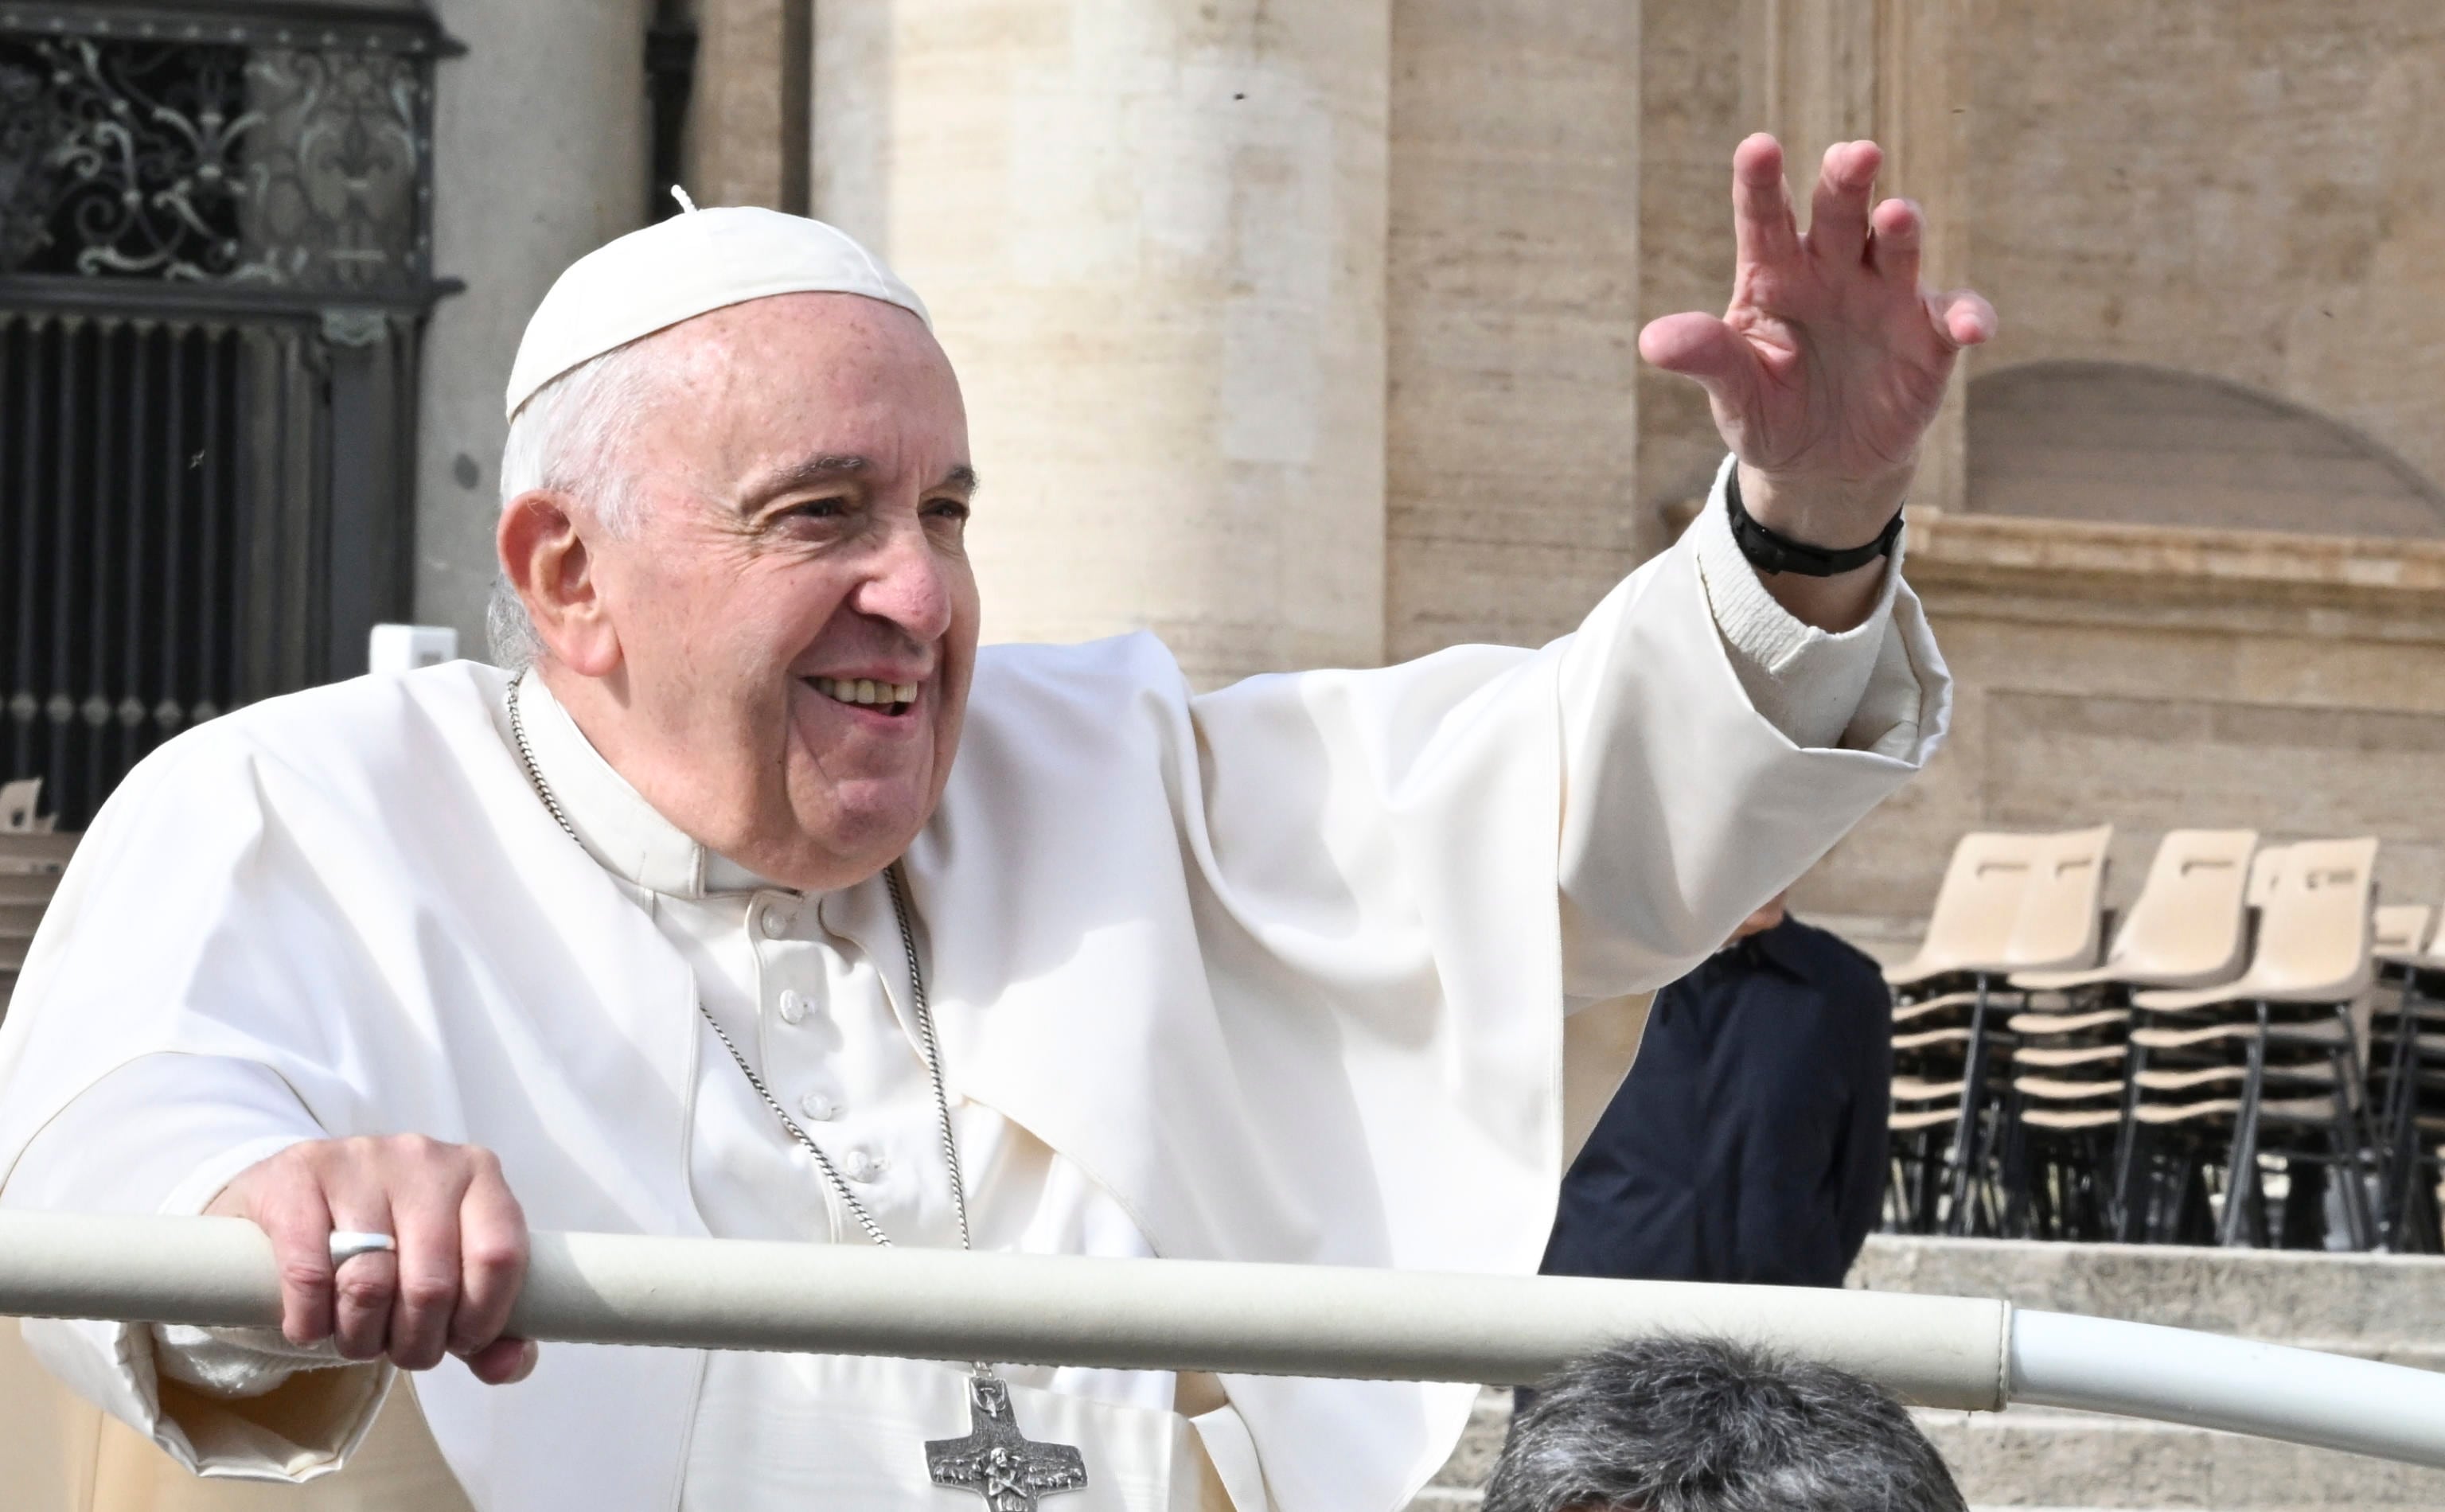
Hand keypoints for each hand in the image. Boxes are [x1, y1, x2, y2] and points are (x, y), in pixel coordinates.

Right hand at [206, 1135, 535, 1383]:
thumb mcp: (452, 1275)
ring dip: (361, 1337)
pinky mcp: (297, 1174)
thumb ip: (493, 1329)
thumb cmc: (392, 1241)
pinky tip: (311, 1326)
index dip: (480, 1320)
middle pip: (431, 1284)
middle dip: (416, 1342)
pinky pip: (307, 1273)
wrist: (301, 1196)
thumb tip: (505, 1366)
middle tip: (401, 1350)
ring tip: (358, 1337)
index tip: (457, 1342)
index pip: (499, 1256)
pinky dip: (310, 1321)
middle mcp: (425, 1158)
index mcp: (479, 1175)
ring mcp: (360, 1160)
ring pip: (368, 1284)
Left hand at [1641, 134, 1995, 567]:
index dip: (1761, 181)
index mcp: (1775, 274)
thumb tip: (1653, 341)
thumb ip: (1706, 358)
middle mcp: (1832, 270)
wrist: (1821, 466)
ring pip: (1896, 247)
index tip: (1758, 147)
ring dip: (1901, 229)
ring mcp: (1885, 297)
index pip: (1764, 218)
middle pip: (1839, 212)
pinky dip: (1967, 316)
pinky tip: (1971, 328)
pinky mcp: (1930, 337)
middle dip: (1847, 181)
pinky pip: (1954, 315)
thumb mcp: (1734, 393)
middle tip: (1855, 155)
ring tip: (1897, 216)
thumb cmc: (1770, 413)